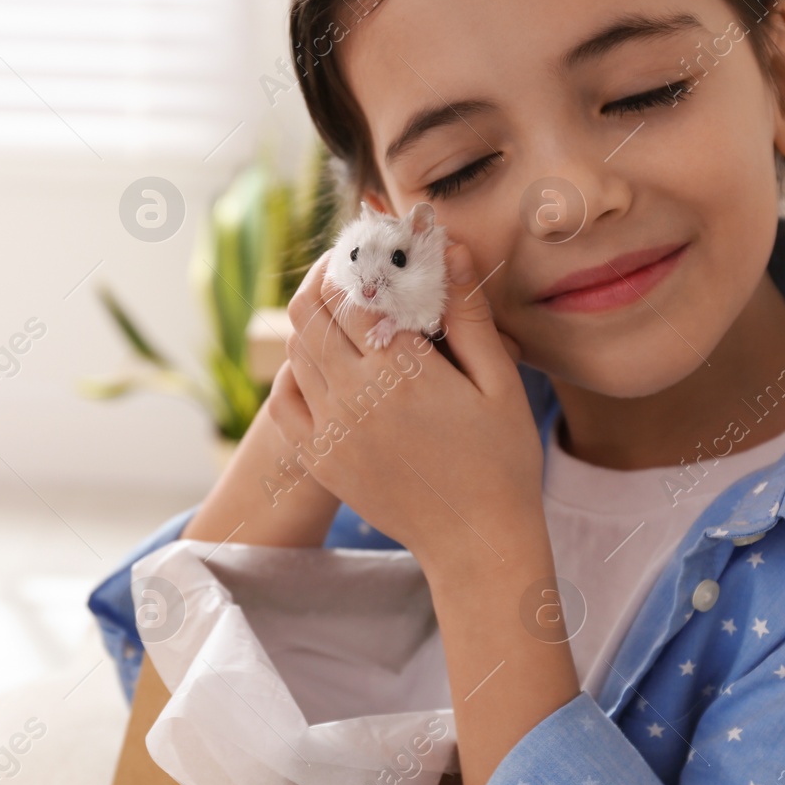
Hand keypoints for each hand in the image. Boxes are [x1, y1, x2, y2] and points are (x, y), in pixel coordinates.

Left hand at [267, 240, 544, 570]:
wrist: (475, 541)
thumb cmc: (500, 460)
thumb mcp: (498, 381)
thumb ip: (468, 313)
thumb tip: (448, 247)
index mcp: (401, 372)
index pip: (354, 290)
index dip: (358, 258)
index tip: (372, 243)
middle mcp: (354, 397)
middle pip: (310, 312)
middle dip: (327, 279)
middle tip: (351, 266)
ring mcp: (330, 430)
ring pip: (295, 350)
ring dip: (313, 320)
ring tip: (342, 307)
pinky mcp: (319, 457)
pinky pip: (284, 399)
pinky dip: (295, 370)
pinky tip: (321, 360)